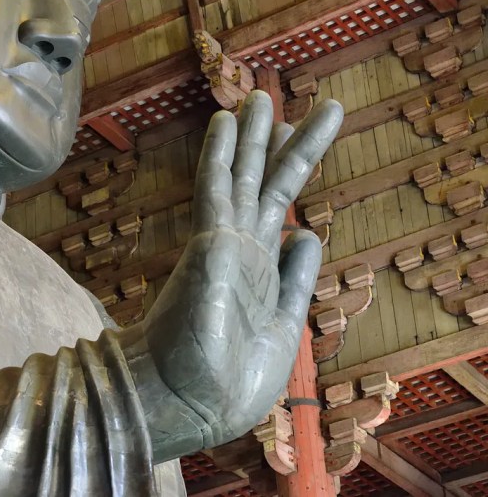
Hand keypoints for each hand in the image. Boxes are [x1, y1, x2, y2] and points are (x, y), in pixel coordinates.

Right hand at [137, 91, 341, 451]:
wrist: (188, 402)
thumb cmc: (228, 379)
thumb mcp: (283, 325)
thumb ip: (295, 277)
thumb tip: (308, 233)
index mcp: (260, 269)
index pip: (278, 208)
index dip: (291, 170)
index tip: (298, 135)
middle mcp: (241, 249)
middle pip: (265, 183)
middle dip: (276, 141)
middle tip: (276, 99)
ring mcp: (224, 244)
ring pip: (244, 178)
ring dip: (252, 136)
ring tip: (259, 94)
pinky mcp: (209, 245)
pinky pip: (216, 190)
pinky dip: (220, 155)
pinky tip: (225, 122)